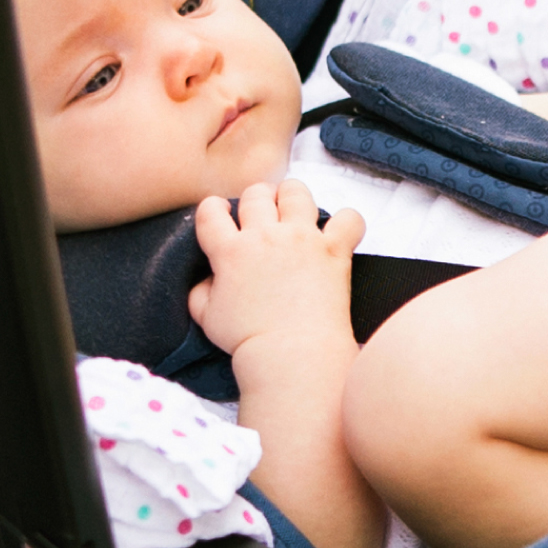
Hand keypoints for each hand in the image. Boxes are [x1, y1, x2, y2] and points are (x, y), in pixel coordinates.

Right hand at [188, 181, 359, 355]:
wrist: (291, 355)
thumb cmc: (248, 341)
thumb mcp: (207, 317)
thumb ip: (199, 290)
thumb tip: (208, 277)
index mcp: (230, 251)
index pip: (211, 210)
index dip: (213, 209)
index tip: (221, 216)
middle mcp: (265, 237)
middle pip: (256, 194)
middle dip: (256, 200)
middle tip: (262, 216)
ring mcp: (302, 240)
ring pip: (296, 192)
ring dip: (293, 198)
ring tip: (294, 212)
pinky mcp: (333, 251)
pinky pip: (348, 218)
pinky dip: (346, 222)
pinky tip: (339, 233)